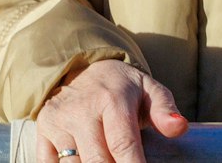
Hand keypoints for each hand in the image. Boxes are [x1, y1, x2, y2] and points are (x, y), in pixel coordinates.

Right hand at [36, 59, 187, 162]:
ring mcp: (57, 120)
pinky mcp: (43, 129)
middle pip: (96, 161)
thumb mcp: (150, 91)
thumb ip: (165, 110)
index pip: (123, 146)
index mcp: (111, 100)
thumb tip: (178, 127)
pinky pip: (48, 162)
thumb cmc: (123, 88)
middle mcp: (80, 110)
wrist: (82, 68)